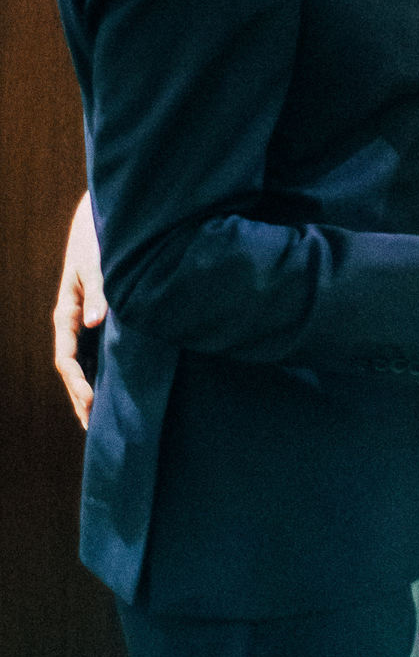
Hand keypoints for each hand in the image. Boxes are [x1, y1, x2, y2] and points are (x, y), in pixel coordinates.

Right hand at [52, 193, 107, 429]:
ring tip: (101, 423)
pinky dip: (103, 376)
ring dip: (90, 393)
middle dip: (81, 399)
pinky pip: (98, 357)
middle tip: (93, 429)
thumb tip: (95, 323)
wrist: (103, 228)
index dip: (77, 383)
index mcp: (67, 315)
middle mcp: (74, 325)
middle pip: (73, 371)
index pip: (66, 359)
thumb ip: (99, 294)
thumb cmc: (99, 245)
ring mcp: (86, 327)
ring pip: (85, 367)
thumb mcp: (97, 267)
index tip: (91, 402)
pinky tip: (114, 394)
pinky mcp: (101, 325)